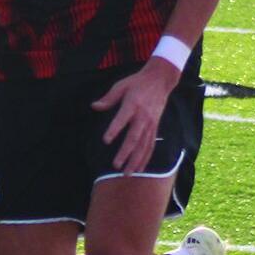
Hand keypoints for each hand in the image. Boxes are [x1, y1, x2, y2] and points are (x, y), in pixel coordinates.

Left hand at [90, 59, 179, 174]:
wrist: (160, 80)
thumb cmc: (136, 83)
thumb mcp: (120, 86)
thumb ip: (108, 98)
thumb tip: (94, 107)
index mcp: (133, 105)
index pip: (122, 119)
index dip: (114, 130)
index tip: (105, 140)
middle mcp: (143, 117)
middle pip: (134, 138)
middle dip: (125, 153)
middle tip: (115, 165)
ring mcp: (151, 124)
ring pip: (144, 146)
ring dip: (135, 161)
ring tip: (127, 173)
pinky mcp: (155, 127)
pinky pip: (151, 146)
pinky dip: (146, 158)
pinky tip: (139, 169)